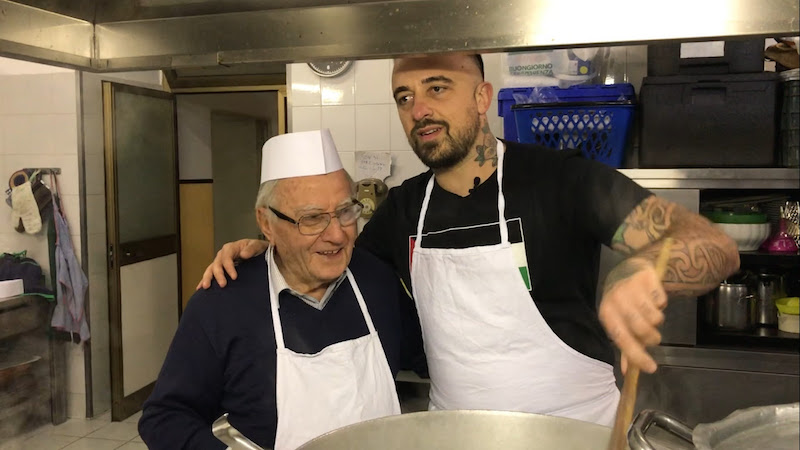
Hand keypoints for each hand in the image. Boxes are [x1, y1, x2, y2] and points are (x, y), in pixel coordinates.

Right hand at [196, 239, 268, 289]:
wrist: (258, 252)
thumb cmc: (257, 248)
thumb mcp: (257, 245)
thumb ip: (251, 249)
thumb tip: (243, 254)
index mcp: (231, 248)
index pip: (226, 258)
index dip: (229, 267)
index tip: (234, 277)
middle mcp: (223, 254)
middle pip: (217, 264)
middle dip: (218, 275)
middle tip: (223, 285)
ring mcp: (220, 261)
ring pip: (211, 269)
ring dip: (207, 278)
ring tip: (206, 287)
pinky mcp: (220, 268)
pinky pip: (210, 273)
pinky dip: (204, 279)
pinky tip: (200, 287)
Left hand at [598, 258, 666, 373]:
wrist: (629, 268)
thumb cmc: (622, 300)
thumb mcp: (617, 320)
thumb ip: (624, 345)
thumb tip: (627, 371)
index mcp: (606, 313)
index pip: (622, 339)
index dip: (637, 355)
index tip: (651, 368)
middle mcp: (616, 300)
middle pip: (642, 329)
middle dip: (652, 338)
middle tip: (653, 335)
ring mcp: (632, 288)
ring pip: (655, 318)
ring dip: (657, 320)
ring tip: (650, 313)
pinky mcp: (647, 279)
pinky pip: (662, 302)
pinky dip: (661, 304)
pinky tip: (653, 298)